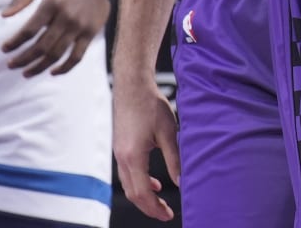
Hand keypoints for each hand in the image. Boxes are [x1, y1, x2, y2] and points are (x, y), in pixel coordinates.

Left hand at [0, 0, 110, 77]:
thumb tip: (3, 15)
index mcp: (52, 3)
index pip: (30, 30)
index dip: (15, 42)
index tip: (5, 49)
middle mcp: (66, 17)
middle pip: (41, 46)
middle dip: (23, 59)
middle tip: (11, 65)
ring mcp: (79, 27)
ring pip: (57, 54)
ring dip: (39, 67)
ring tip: (26, 73)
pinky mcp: (90, 33)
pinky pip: (77, 56)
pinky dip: (64, 68)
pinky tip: (52, 72)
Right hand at [114, 72, 180, 220]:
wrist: (132, 86)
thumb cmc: (149, 105)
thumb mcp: (169, 132)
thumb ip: (175, 159)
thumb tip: (182, 181)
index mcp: (133, 156)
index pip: (142, 192)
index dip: (155, 207)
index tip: (168, 214)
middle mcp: (122, 158)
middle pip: (133, 193)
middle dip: (149, 207)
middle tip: (165, 214)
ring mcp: (118, 153)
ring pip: (129, 184)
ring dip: (144, 195)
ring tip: (160, 201)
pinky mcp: (120, 147)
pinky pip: (127, 173)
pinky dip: (140, 182)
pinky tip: (154, 181)